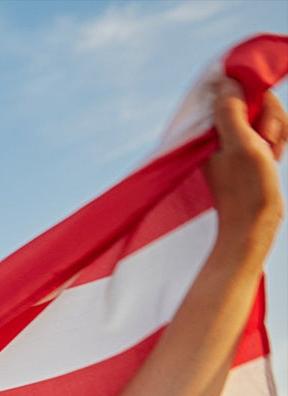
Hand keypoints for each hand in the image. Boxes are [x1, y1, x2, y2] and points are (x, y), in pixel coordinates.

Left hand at [205, 84, 285, 259]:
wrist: (254, 223)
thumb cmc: (246, 187)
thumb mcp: (240, 144)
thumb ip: (230, 112)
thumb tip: (225, 81)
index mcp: (209, 129)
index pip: (233, 90)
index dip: (255, 98)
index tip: (260, 125)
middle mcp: (219, 132)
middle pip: (255, 99)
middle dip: (269, 117)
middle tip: (264, 142)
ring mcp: (235, 141)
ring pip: (266, 115)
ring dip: (276, 130)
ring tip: (270, 154)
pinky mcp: (249, 149)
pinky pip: (270, 130)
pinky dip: (277, 141)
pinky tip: (274, 158)